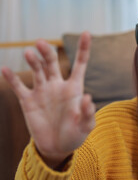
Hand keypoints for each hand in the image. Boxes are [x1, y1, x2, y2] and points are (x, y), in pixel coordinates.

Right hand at [1, 32, 94, 167]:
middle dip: (47, 52)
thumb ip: (87, 113)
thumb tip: (87, 97)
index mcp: (74, 88)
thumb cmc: (75, 135)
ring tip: (29, 53)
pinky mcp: (28, 101)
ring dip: (33, 61)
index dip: (83, 49)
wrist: (57, 147)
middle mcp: (57, 85)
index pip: (80, 64)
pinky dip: (12, 78)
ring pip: (36, 71)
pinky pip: (19, 87)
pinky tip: (5, 69)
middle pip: (52, 63)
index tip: (87, 32)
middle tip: (41, 43)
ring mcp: (42, 91)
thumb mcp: (86, 126)